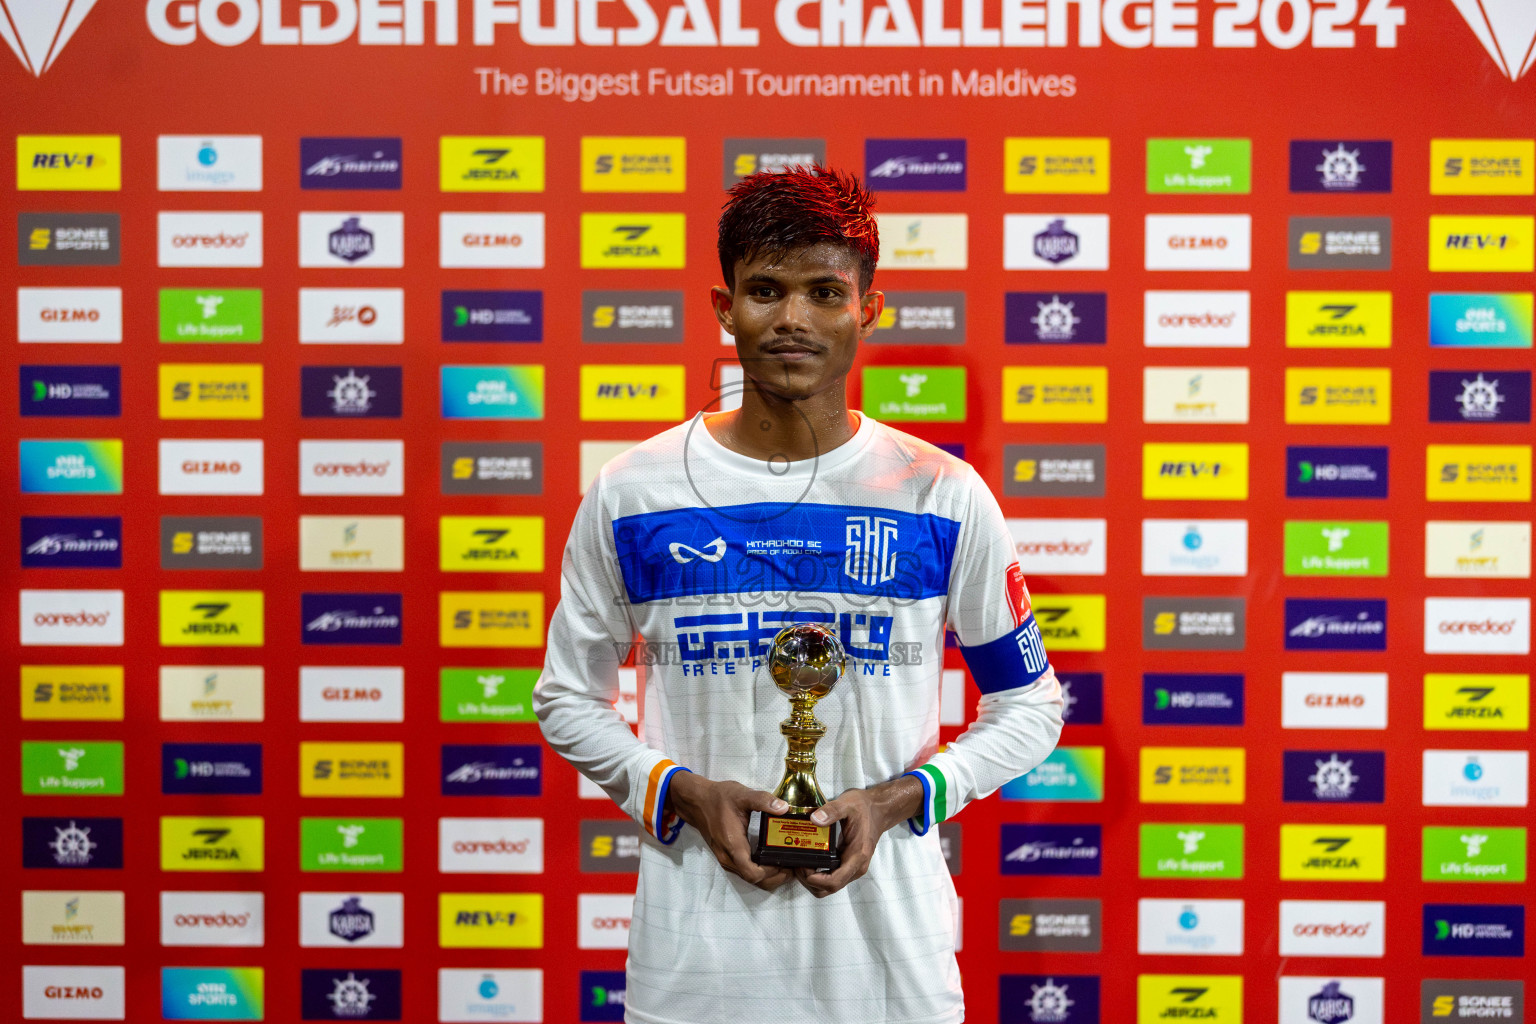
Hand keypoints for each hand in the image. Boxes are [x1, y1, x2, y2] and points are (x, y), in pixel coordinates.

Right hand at [666, 771, 793, 891]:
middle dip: (774, 877)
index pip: (752, 873)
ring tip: (784, 864)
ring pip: (748, 877)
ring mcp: (726, 859)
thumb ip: (763, 800)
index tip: (785, 863)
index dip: (771, 873)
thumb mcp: (742, 795)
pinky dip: (759, 870)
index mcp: (733, 845)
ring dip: (767, 875)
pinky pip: (744, 871)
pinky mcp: (726, 857)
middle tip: (791, 867)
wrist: (697, 801)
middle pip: (753, 880)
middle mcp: (728, 857)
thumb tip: (784, 808)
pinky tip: (770, 859)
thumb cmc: (718, 798)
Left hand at [794, 774, 922, 898]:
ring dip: (813, 880)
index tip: (802, 866)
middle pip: (830, 888)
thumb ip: (832, 811)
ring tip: (801, 863)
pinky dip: (818, 874)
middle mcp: (856, 867)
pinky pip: (832, 877)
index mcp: (857, 856)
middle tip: (798, 864)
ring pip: (830, 886)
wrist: (878, 809)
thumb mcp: (847, 804)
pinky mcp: (848, 864)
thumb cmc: (864, 808)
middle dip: (810, 881)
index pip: (835, 881)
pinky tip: (809, 860)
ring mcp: (853, 867)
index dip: (815, 879)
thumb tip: (814, 819)